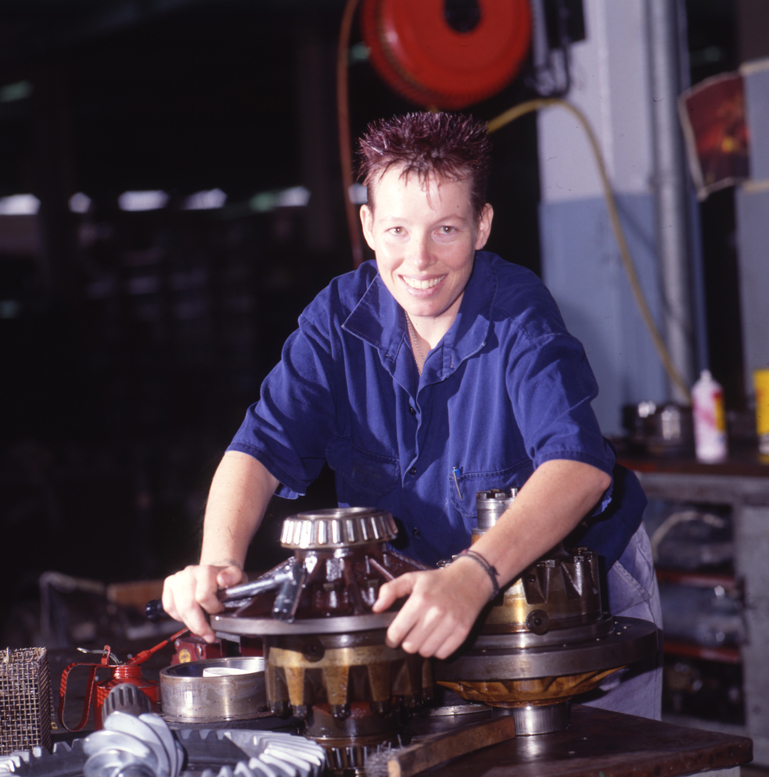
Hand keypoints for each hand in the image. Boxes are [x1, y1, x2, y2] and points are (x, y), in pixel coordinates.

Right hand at [161, 563, 245, 641]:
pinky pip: (169, 607)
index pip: (203, 596)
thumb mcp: (237, 577)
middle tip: (209, 634)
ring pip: (179, 609)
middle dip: (199, 625)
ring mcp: (177, 578)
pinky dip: (178, 617)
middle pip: (188, 606)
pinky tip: (189, 616)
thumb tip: (223, 580)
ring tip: (201, 628)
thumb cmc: (225, 578)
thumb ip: (234, 576)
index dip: (212, 609)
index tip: (220, 612)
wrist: (213, 573)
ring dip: (191, 624)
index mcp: (206, 570)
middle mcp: (190, 572)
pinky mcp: (169, 584)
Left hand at [371, 558, 491, 658]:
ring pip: (426, 652)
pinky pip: (443, 654)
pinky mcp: (462, 632)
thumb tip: (377, 608)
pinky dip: (437, 649)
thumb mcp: (412, 578)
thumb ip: (390, 590)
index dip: (391, 637)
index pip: (398, 631)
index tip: (393, 637)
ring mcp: (450, 623)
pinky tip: (437, 637)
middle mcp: (435, 613)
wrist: (470, 579)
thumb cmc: (438, 580)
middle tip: (410, 634)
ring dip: (422, 646)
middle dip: (406, 642)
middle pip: (410, 646)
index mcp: (420, 599)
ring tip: (424, 635)